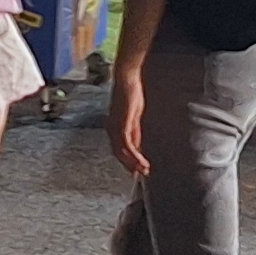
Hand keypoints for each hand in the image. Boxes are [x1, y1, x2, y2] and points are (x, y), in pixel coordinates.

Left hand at [110, 62, 149, 178]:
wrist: (127, 80)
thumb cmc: (131, 95)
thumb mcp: (133, 118)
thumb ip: (134, 132)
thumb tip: (136, 146)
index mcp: (113, 128)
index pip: (118, 150)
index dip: (127, 161)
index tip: (137, 170)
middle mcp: (111, 130)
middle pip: (118, 154)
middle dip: (130, 166)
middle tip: (142, 174)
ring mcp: (115, 128)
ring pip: (121, 152)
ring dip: (133, 163)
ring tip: (144, 170)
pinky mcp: (121, 124)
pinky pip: (127, 144)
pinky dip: (134, 155)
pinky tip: (142, 160)